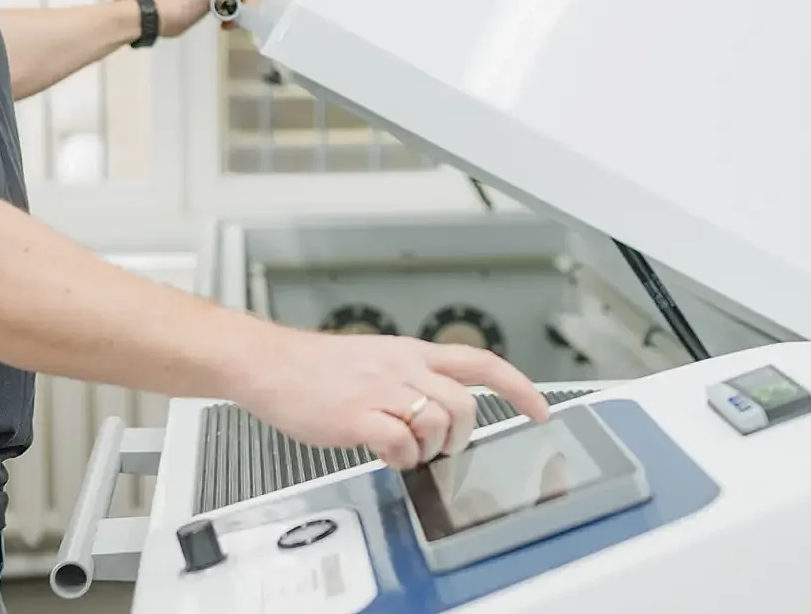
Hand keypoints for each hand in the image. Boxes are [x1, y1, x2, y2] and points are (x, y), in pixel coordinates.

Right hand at [233, 328, 550, 469]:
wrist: (271, 364)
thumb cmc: (317, 368)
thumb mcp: (376, 359)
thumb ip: (411, 378)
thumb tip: (441, 409)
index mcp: (412, 353)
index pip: (481, 362)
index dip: (518, 387)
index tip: (539, 410)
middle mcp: (403, 368)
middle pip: (464, 403)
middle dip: (461, 435)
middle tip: (438, 447)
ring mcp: (381, 391)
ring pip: (438, 423)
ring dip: (428, 449)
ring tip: (404, 450)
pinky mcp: (357, 416)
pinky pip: (399, 443)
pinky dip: (400, 458)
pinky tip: (384, 454)